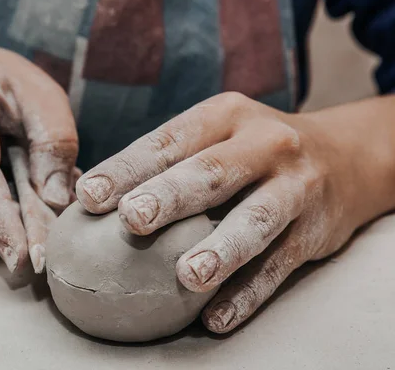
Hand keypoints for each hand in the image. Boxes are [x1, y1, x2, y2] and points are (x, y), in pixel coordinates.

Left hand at [76, 92, 393, 332]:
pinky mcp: (314, 230)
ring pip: (256, 219)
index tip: (88, 196)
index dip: (128, 168)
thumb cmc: (252, 150)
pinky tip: (217, 317)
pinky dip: (247, 293)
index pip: (169, 141)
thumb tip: (94, 198)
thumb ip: (169, 160)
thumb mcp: (218, 134)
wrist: (344, 157)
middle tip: (132, 220)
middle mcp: (264, 143)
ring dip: (220, 249)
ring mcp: (295, 186)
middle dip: (170, 196)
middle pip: (212, 172)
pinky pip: (278, 265)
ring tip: (186, 276)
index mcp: (225, 115)